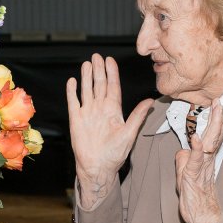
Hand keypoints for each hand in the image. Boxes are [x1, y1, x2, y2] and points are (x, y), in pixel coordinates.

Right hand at [66, 54, 153, 210]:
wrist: (97, 166)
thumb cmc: (115, 154)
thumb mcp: (129, 133)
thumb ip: (138, 115)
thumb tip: (150, 100)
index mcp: (114, 110)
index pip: (113, 87)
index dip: (112, 73)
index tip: (110, 60)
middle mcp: (100, 109)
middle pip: (99, 85)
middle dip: (98, 70)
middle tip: (97, 56)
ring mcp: (88, 113)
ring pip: (86, 90)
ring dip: (86, 77)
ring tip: (86, 64)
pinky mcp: (76, 119)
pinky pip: (73, 102)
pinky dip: (72, 91)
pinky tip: (72, 81)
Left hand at [175, 99, 222, 222]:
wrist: (200, 216)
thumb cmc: (193, 196)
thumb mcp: (184, 174)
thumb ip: (184, 160)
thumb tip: (182, 151)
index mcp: (204, 159)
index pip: (210, 135)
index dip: (214, 120)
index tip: (217, 105)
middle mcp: (205, 161)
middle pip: (213, 136)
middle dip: (217, 117)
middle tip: (220, 101)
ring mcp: (200, 168)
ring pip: (208, 144)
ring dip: (211, 127)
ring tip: (215, 111)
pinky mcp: (193, 177)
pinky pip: (194, 161)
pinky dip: (195, 149)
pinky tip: (195, 137)